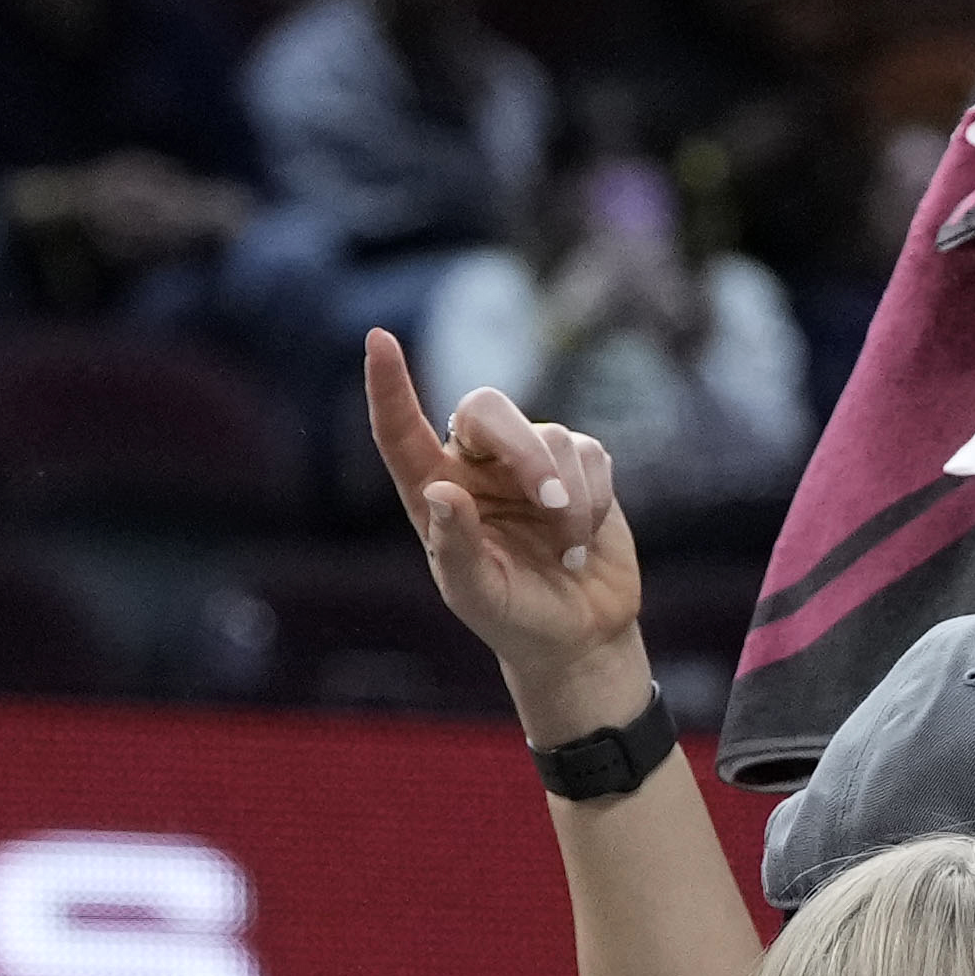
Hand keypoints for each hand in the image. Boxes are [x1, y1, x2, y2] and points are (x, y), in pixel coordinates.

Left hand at [365, 330, 646, 740]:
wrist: (578, 636)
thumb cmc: (513, 617)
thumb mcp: (477, 596)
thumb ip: (458, 550)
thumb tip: (444, 494)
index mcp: (434, 488)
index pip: (400, 429)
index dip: (389, 385)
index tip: (379, 339)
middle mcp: (477, 465)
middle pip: (487, 410)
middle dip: (524, 451)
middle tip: (551, 501)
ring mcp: (531, 462)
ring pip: (553, 436)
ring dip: (572, 499)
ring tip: (567, 551)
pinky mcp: (582, 470)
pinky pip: (592, 455)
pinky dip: (596, 500)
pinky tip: (583, 540)